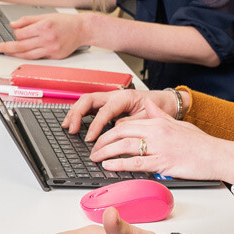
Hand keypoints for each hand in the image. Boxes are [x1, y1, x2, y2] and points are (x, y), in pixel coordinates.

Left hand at [0, 12, 92, 58]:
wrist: (82, 29)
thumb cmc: (65, 22)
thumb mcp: (46, 16)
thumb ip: (28, 20)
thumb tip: (12, 25)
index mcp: (44, 26)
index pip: (21, 33)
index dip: (16, 33)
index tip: (14, 32)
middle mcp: (47, 39)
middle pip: (21, 45)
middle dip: (7, 47)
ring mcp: (51, 49)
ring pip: (27, 54)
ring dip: (15, 54)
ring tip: (5, 52)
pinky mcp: (54, 56)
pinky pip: (37, 58)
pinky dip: (28, 56)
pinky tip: (21, 55)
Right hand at [64, 88, 178, 139]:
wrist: (167, 102)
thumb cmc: (158, 108)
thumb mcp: (147, 118)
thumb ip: (130, 123)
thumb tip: (115, 130)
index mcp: (124, 97)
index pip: (104, 111)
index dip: (95, 125)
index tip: (90, 139)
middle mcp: (114, 95)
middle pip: (89, 100)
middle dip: (76, 113)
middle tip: (71, 129)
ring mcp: (110, 98)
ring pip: (86, 101)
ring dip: (74, 112)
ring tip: (66, 125)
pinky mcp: (108, 103)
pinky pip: (90, 106)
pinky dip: (80, 113)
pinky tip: (74, 123)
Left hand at [91, 100, 233, 180]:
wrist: (218, 156)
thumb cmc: (201, 143)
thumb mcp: (178, 124)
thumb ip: (160, 115)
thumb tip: (148, 105)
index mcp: (159, 122)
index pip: (126, 123)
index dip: (109, 131)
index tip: (101, 138)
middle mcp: (157, 131)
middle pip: (120, 132)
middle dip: (102, 141)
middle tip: (93, 149)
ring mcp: (160, 147)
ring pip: (124, 146)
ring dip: (105, 152)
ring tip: (95, 158)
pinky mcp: (163, 162)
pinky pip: (136, 162)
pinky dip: (119, 164)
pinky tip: (108, 166)